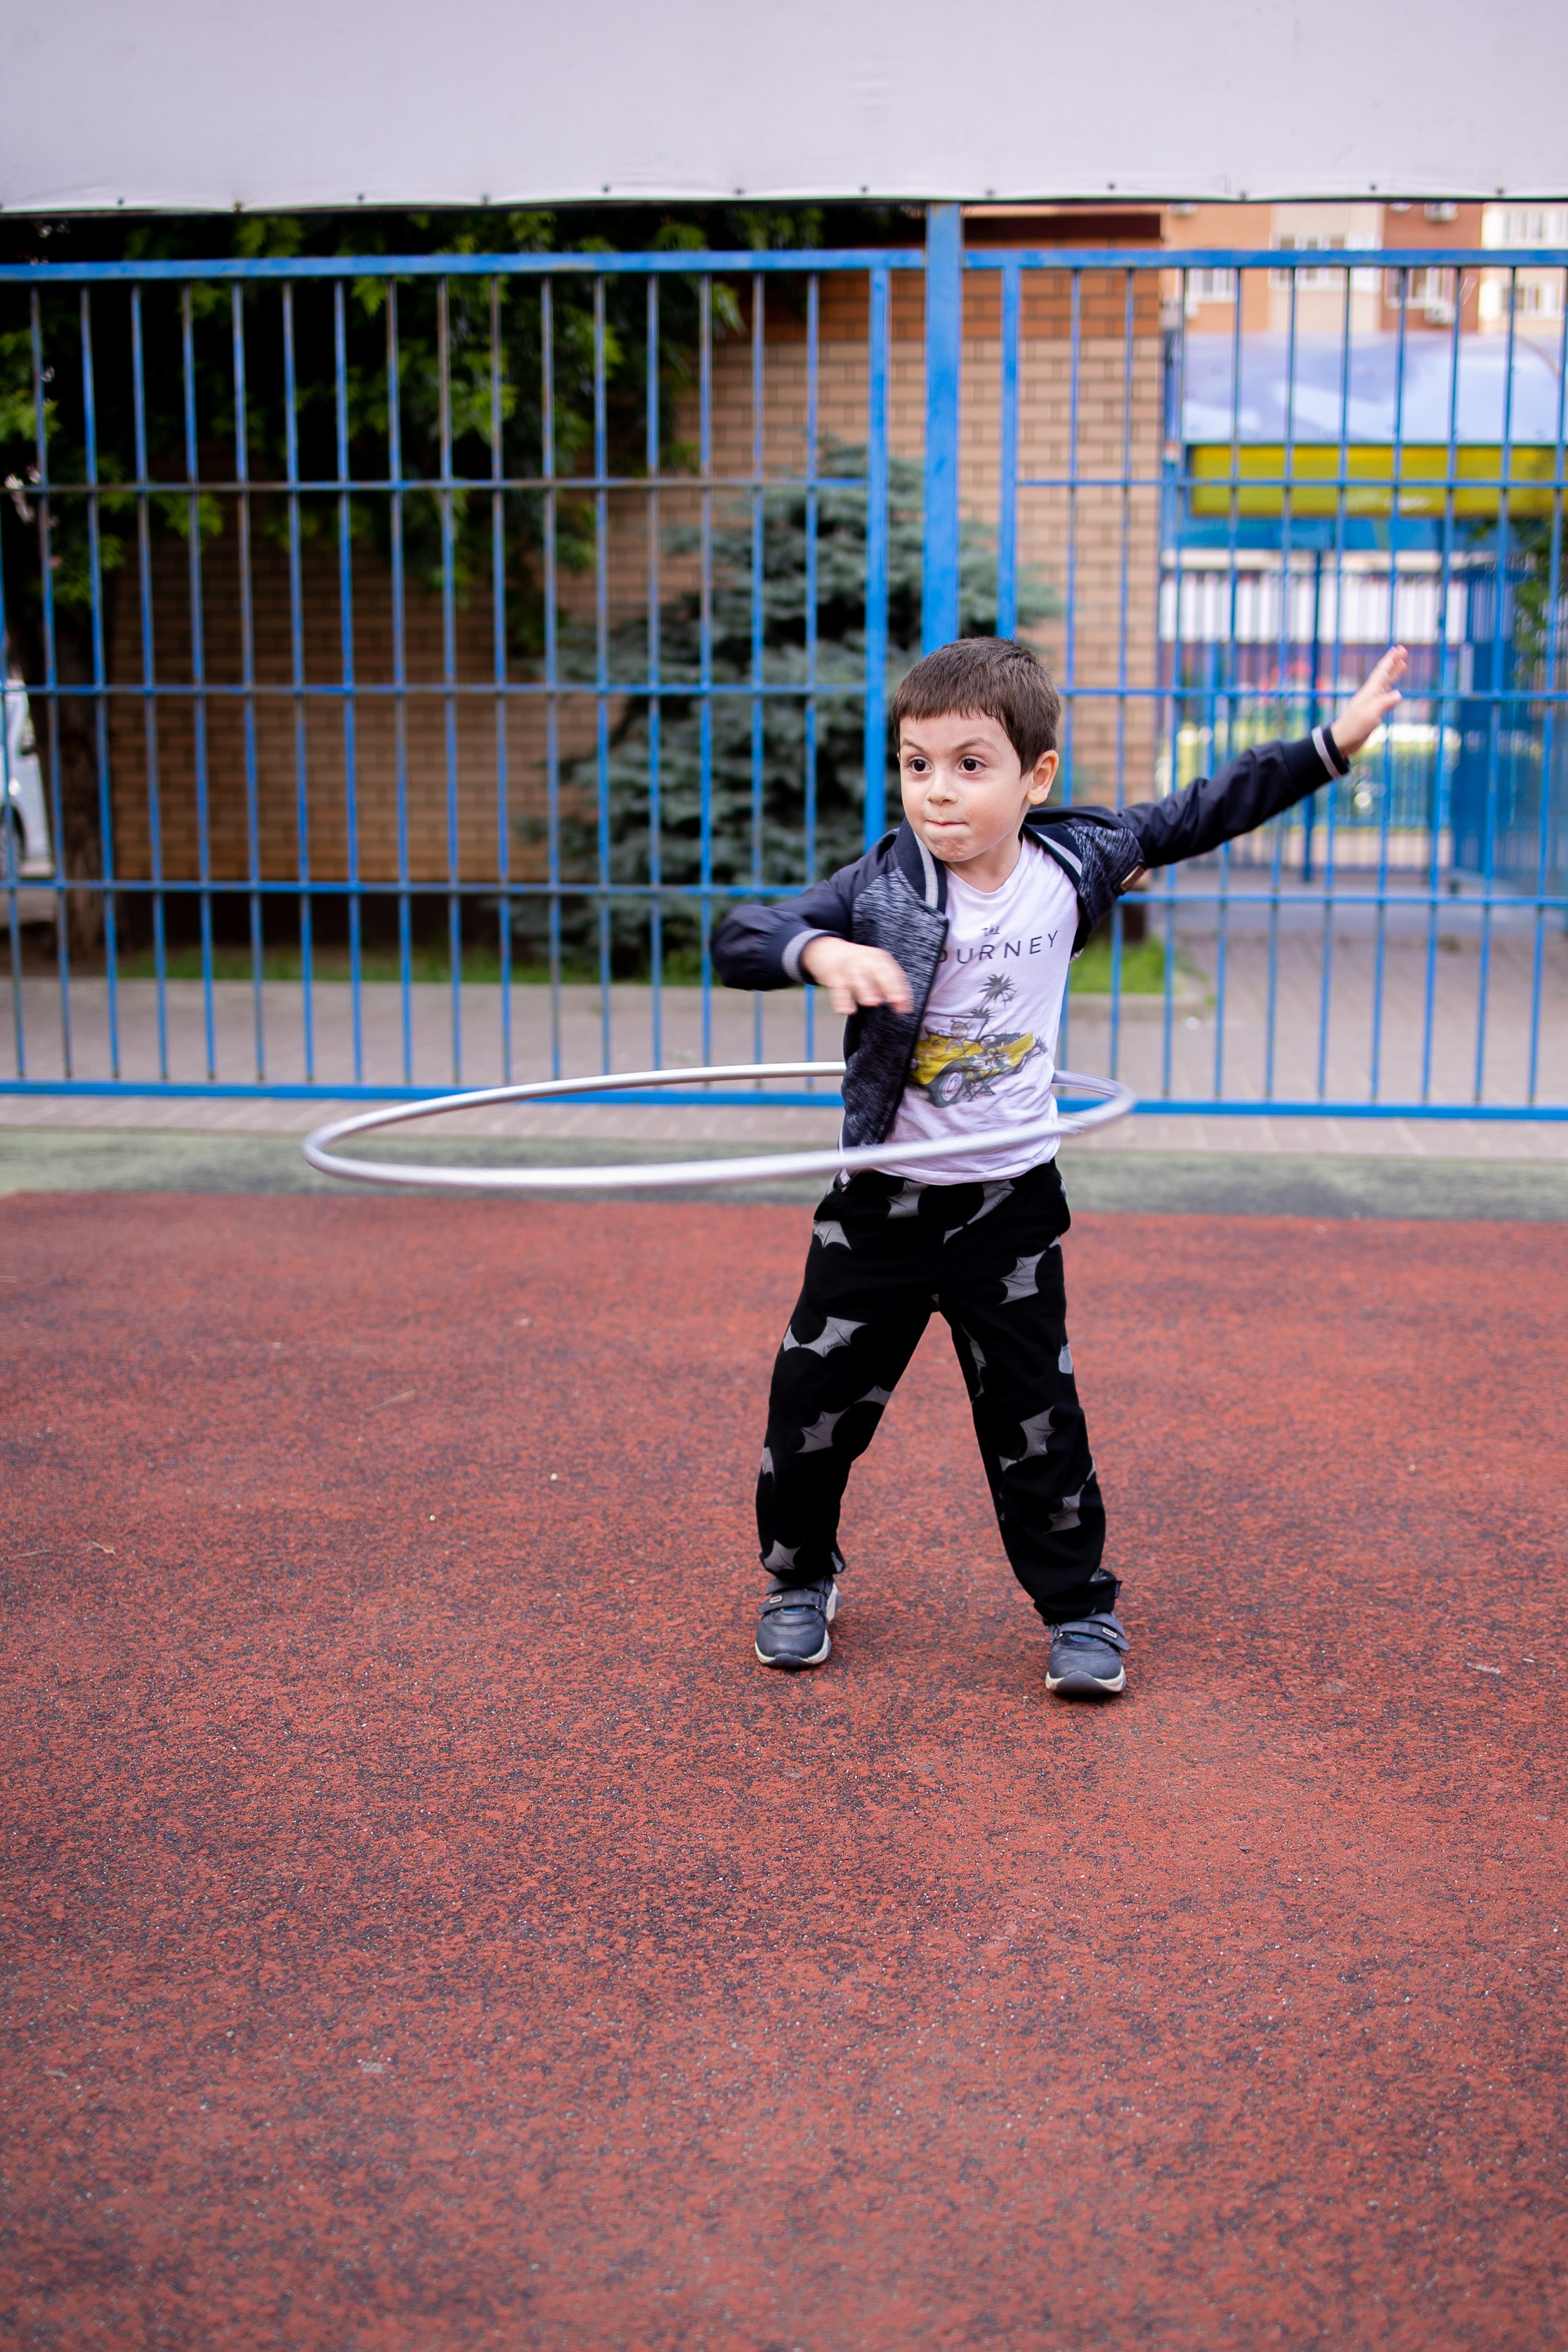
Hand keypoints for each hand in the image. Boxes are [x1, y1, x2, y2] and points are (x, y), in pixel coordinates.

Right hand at [799, 935, 913, 1014]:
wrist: (827, 950)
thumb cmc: (855, 963)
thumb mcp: (873, 965)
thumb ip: (889, 983)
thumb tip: (904, 1007)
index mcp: (877, 958)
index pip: (892, 972)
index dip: (901, 989)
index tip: (905, 1006)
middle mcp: (864, 960)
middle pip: (878, 972)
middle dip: (888, 985)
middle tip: (894, 999)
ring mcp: (848, 968)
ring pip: (858, 979)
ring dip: (865, 990)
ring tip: (871, 1002)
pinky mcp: (833, 977)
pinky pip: (838, 990)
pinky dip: (841, 1001)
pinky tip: (846, 1010)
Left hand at [1332, 645, 1407, 758]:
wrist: (1342, 741)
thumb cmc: (1353, 728)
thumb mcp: (1369, 716)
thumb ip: (1384, 704)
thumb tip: (1399, 694)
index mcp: (1369, 692)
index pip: (1382, 672)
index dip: (1390, 660)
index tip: (1398, 648)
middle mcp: (1371, 695)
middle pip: (1385, 675)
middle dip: (1394, 663)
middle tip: (1403, 651)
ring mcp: (1372, 703)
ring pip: (1386, 684)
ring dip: (1394, 674)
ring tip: (1403, 665)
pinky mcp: (1373, 712)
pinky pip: (1385, 697)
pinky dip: (1392, 690)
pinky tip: (1395, 690)